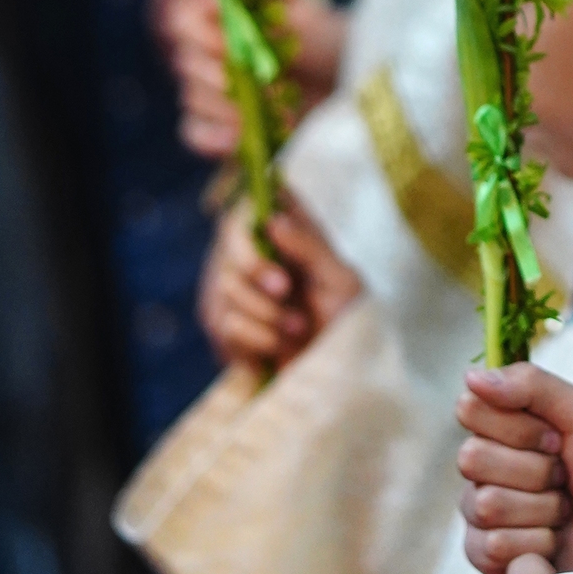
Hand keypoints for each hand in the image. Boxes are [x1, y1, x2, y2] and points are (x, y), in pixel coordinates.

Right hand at [142, 0, 346, 157]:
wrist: (355, 84)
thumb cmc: (331, 42)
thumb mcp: (306, 20)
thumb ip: (267, 9)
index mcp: (227, 14)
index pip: (183, 16)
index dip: (198, 30)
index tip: (227, 43)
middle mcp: (212, 48)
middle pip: (185, 59)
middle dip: (218, 73)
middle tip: (251, 83)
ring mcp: (213, 88)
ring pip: (192, 96)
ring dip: (227, 106)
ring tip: (267, 111)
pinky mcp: (220, 124)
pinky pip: (194, 130)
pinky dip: (214, 136)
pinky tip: (241, 138)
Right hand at [197, 194, 360, 368]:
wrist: (342, 380)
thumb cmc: (349, 321)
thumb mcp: (341, 280)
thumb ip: (309, 246)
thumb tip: (272, 219)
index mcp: (291, 232)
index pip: (254, 198)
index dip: (244, 193)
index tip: (255, 207)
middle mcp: (262, 255)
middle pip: (228, 242)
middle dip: (255, 270)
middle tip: (286, 290)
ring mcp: (242, 291)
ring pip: (224, 284)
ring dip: (264, 312)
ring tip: (298, 329)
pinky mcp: (230, 328)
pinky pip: (223, 322)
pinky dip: (254, 338)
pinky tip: (279, 346)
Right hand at [456, 364, 572, 573]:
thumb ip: (530, 384)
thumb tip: (471, 377)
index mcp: (498, 425)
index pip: (469, 409)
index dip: (519, 427)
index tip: (556, 437)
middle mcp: (481, 465)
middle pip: (472, 458)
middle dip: (533, 469)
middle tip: (563, 475)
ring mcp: (477, 510)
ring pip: (487, 503)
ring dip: (541, 508)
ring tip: (563, 508)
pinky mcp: (483, 553)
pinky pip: (494, 545)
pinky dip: (538, 542)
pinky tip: (553, 538)